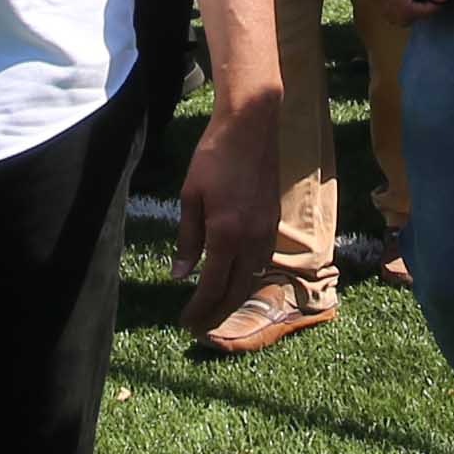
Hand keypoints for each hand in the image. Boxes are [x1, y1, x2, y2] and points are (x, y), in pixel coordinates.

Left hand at [176, 94, 280, 319]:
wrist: (251, 127)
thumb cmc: (213, 157)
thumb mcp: (190, 198)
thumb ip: (187, 239)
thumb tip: (180, 274)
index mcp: (225, 234)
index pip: (212, 286)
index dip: (199, 310)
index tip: (186, 323)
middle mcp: (250, 239)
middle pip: (236, 291)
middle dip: (217, 313)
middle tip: (199, 326)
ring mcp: (266, 231)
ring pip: (252, 279)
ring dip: (233, 299)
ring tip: (215, 309)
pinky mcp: (273, 222)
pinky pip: (261, 262)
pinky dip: (246, 279)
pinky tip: (234, 279)